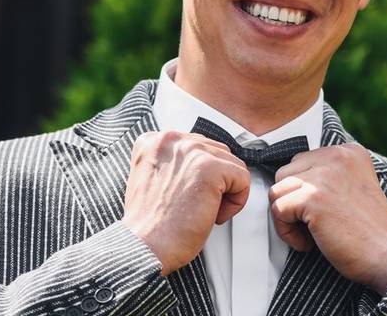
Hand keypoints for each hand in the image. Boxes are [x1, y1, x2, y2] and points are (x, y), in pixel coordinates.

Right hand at [121, 131, 250, 275]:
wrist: (143, 247)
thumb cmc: (149, 224)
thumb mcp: (152, 179)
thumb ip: (171, 163)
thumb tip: (200, 165)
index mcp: (153, 139)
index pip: (197, 147)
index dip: (198, 176)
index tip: (186, 196)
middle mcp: (170, 139)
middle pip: (216, 153)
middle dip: (214, 182)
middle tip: (196, 207)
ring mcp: (190, 151)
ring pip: (232, 164)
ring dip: (225, 192)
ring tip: (203, 211)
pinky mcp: (209, 167)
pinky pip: (243, 178)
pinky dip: (236, 202)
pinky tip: (214, 216)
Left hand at [269, 143, 386, 294]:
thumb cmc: (370, 230)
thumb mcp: (354, 186)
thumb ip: (328, 174)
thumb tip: (291, 180)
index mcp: (348, 151)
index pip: (302, 161)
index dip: (304, 191)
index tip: (320, 211)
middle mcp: (336, 156)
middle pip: (286, 173)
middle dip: (292, 201)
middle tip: (312, 224)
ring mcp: (323, 175)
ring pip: (277, 190)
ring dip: (287, 216)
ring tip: (309, 233)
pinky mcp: (312, 197)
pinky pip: (277, 209)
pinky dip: (286, 232)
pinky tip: (307, 243)